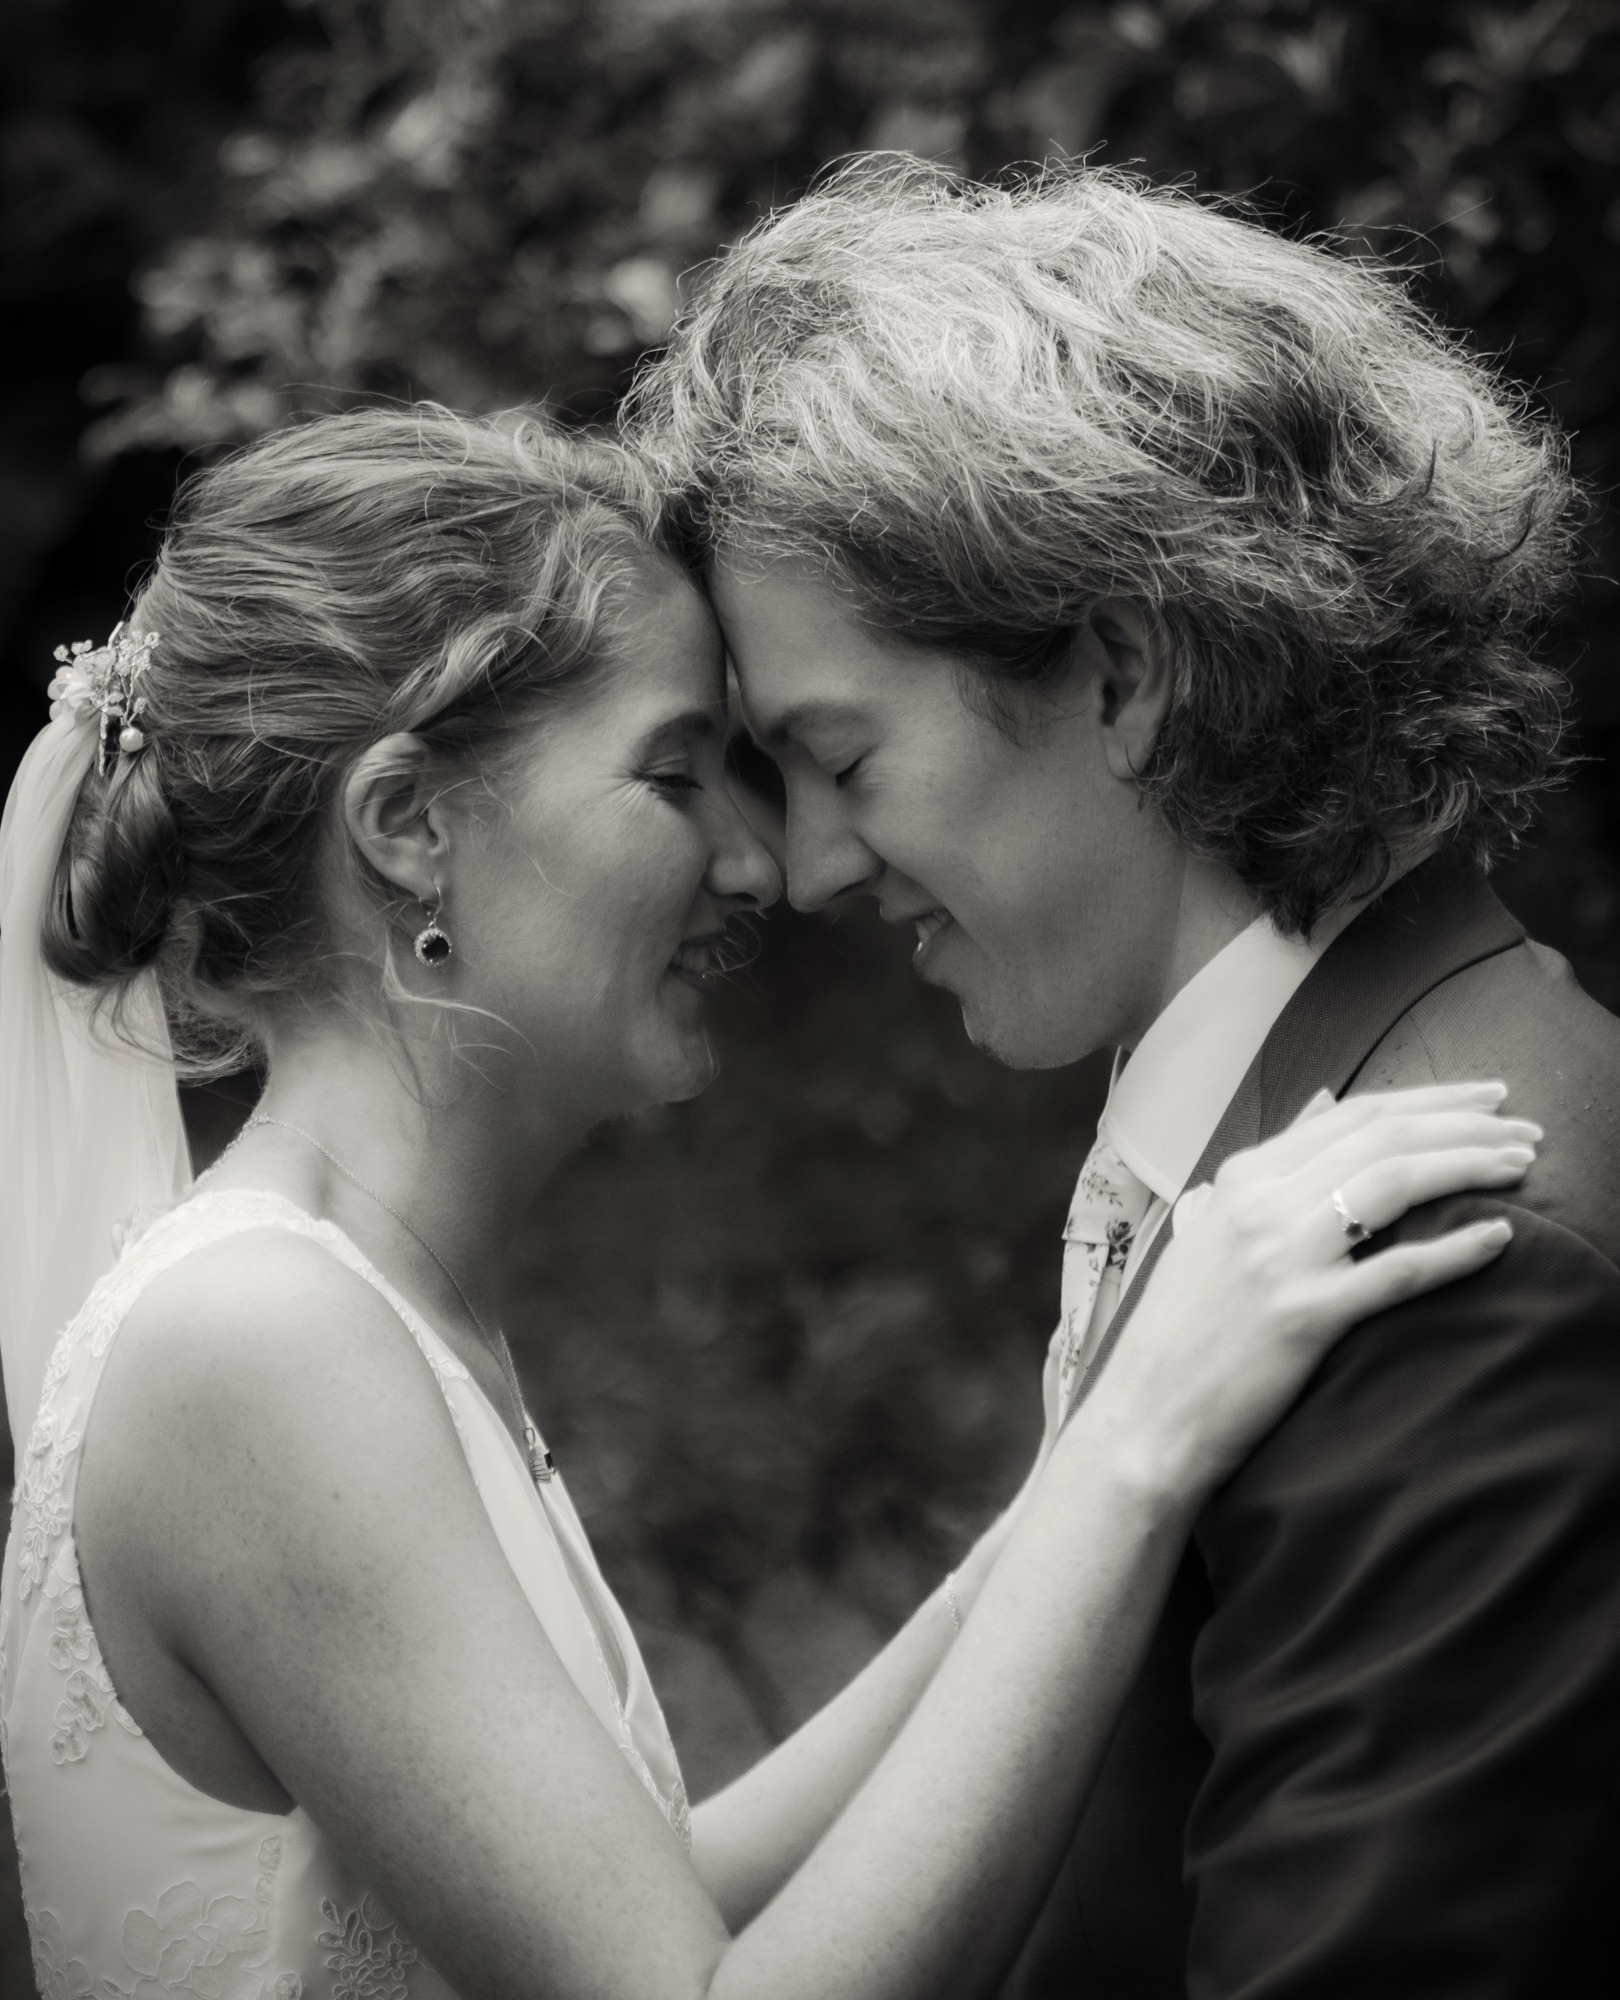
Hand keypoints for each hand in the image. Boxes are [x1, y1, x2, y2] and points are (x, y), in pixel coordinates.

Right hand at [1067, 1082, 1537, 1507]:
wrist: (1147, 1412)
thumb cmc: (1183, 1328)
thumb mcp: (1211, 1227)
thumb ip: (1266, 1168)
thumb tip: (1321, 1105)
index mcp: (1241, 1176)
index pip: (1352, 1114)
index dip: (1430, 1100)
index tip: (1486, 1100)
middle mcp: (1260, 1204)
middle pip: (1383, 1137)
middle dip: (1466, 1125)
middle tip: (1526, 1129)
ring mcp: (1281, 1257)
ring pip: (1393, 1183)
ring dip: (1469, 1165)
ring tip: (1522, 1166)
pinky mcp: (1303, 1316)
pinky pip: (1396, 1271)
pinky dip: (1454, 1251)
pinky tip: (1498, 1238)